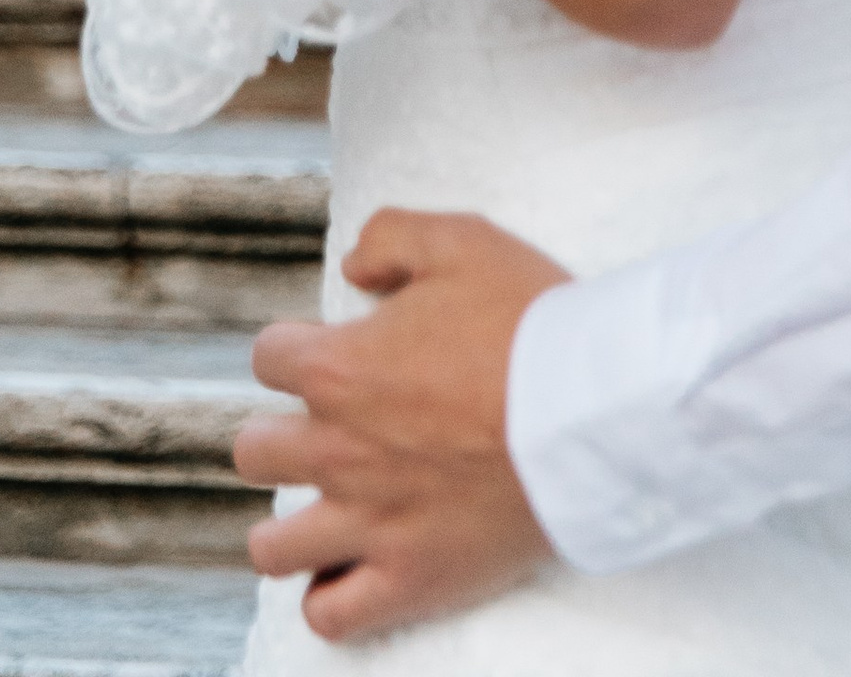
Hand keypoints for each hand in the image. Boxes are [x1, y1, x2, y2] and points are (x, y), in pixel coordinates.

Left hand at [235, 211, 566, 643]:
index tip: (328, 354)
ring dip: (287, 528)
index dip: (296, 349)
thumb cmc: (531, 321)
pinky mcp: (411, 578)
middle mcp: (339, 449)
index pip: (269, 358)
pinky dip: (329, 598)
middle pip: (256, 451)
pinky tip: (349, 572)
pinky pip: (333, 614)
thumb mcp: (462, 238)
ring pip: (275, 548)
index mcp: (341, 368)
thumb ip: (391, 237)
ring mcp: (370, 522)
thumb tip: (353, 267)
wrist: (593, 408)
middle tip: (328, 431)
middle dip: (281, 434)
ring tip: (319, 512)